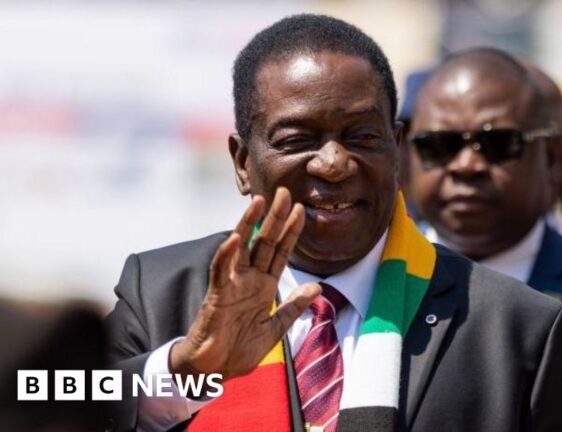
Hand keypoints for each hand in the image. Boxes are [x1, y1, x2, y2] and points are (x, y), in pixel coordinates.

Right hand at [170, 187, 320, 380]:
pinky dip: (227, 253)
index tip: (301, 210)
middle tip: (285, 192)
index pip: (280, 253)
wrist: (213, 371)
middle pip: (264, 242)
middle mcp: (248, 280)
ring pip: (242, 247)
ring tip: (259, 201)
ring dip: (249, 224)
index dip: (291, 232)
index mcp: (263, 286)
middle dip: (275, 217)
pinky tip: (235, 236)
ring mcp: (232, 285)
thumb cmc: (238, 350)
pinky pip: (221, 271)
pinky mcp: (217, 296)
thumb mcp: (275, 328)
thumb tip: (316, 287)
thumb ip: (293, 307)